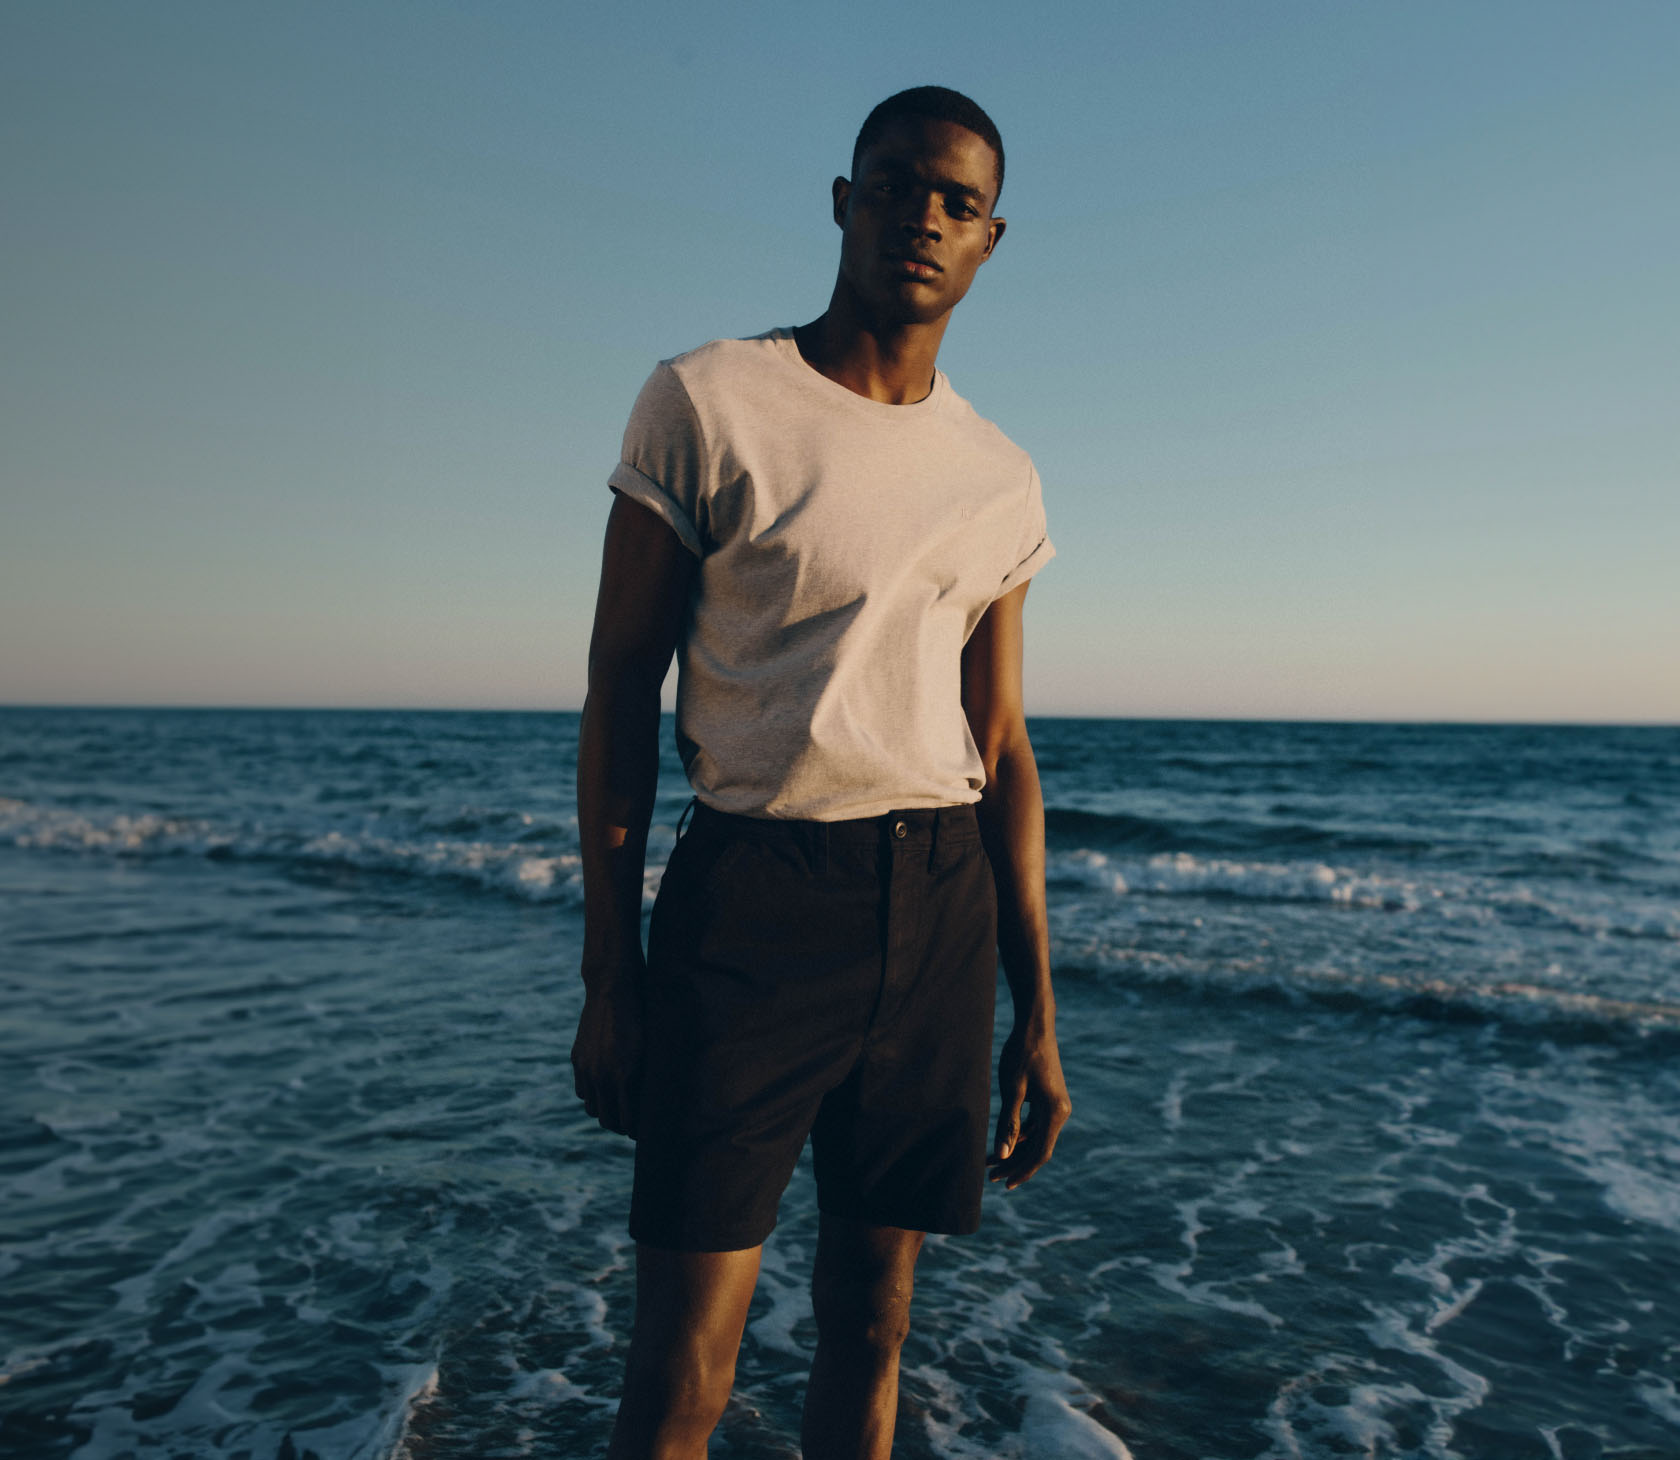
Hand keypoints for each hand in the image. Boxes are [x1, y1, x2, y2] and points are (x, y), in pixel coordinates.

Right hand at [570, 956, 644, 1137]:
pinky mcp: (577, 1058)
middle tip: (633, 1127)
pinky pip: (582, 1090)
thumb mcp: (651, 1047)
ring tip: (619, 1111)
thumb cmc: (643, 1015)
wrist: (613, 988)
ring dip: (605, 1113)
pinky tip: (605, 1092)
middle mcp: (602, 1075)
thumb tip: (653, 1102)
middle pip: (608, 1120)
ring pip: (592, 1108)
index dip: (636, 1131)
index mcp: (625, 1075)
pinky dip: (593, 1096)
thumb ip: (648, 1076)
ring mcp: (586, 1067)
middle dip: (621, 1127)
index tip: (645, 1134)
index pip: (628, 1120)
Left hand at [987, 1013, 1070, 1189]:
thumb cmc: (1021, 1054)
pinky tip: (1003, 1138)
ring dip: (1014, 1149)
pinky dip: (1020, 1133)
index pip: (1040, 1154)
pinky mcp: (1049, 1097)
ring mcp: (1056, 1104)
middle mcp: (1060, 1112)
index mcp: (1055, 1113)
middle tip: (990, 1175)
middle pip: (1037, 1148)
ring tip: (990, 1160)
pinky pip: (1035, 1124)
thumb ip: (1008, 1124)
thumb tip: (1001, 1155)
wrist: (1035, 1024)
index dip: (1021, 1171)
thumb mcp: (1012, 1090)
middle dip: (1014, 1162)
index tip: (1004, 1184)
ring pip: (1035, 1137)